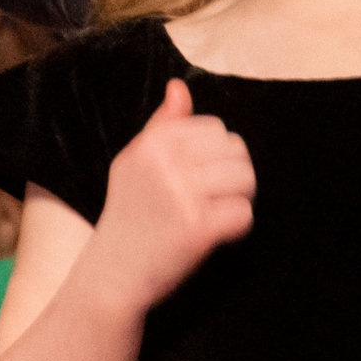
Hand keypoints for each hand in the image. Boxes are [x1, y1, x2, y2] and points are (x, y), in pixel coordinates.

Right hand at [76, 81, 253, 311]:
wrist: (113, 274)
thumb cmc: (129, 217)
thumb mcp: (134, 163)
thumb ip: (162, 125)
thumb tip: (179, 87)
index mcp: (152, 143)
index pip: (216, 129)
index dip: (217, 155)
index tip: (199, 179)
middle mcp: (166, 163)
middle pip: (237, 151)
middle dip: (233, 175)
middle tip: (212, 199)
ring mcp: (182, 195)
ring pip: (246, 180)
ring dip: (239, 200)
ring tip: (216, 214)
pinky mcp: (198, 228)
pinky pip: (244, 214)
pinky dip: (236, 228)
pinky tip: (215, 235)